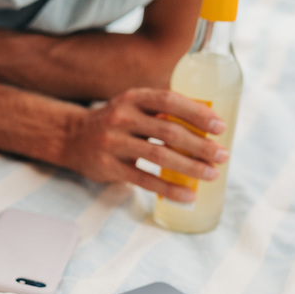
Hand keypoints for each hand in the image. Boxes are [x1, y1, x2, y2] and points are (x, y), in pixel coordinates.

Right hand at [62, 88, 229, 201]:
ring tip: (211, 175)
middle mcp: (122, 117)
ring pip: (159, 156)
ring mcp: (113, 143)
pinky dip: (169, 188)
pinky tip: (188, 195)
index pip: (170, 101)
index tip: (221, 126)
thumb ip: (161, 111)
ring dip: (190, 167)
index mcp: (133, 98)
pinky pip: (144, 179)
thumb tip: (207, 124)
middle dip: (201, 145)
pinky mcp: (109, 166)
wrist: (71, 138)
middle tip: (223, 156)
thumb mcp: (132, 106)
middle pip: (169, 131)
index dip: (198, 113)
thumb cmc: (114, 123)